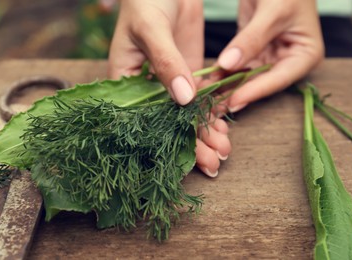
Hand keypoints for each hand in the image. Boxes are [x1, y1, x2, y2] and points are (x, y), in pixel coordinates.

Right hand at [107, 0, 229, 176]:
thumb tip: (183, 98)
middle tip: (213, 164)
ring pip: (187, 115)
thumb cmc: (145, 0)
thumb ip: (166, 62)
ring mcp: (171, 83)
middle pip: (169, 124)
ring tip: (223, 152)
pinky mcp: (190, 74)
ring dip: (206, 134)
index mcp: (126, 83)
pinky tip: (224, 129)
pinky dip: (213, 113)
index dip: (164, 141)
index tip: (185, 158)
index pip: (145, 121)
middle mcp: (148, 89)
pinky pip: (202, 98)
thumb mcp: (151, 29)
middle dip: (192, 145)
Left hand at [215, 0, 323, 113]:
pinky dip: (223, 72)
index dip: (254, 91)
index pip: (278, 79)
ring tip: (207, 99)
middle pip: (260, 83)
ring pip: (246, 77)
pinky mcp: (252, 51)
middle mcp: (288, 60)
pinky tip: (208, 80)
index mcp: (305, 55)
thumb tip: (228, 65)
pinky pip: (236, 65)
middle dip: (237, 94)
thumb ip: (251, 39)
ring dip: (226, 86)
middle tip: (215, 108)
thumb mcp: (272, 11)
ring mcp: (269, 57)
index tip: (233, 101)